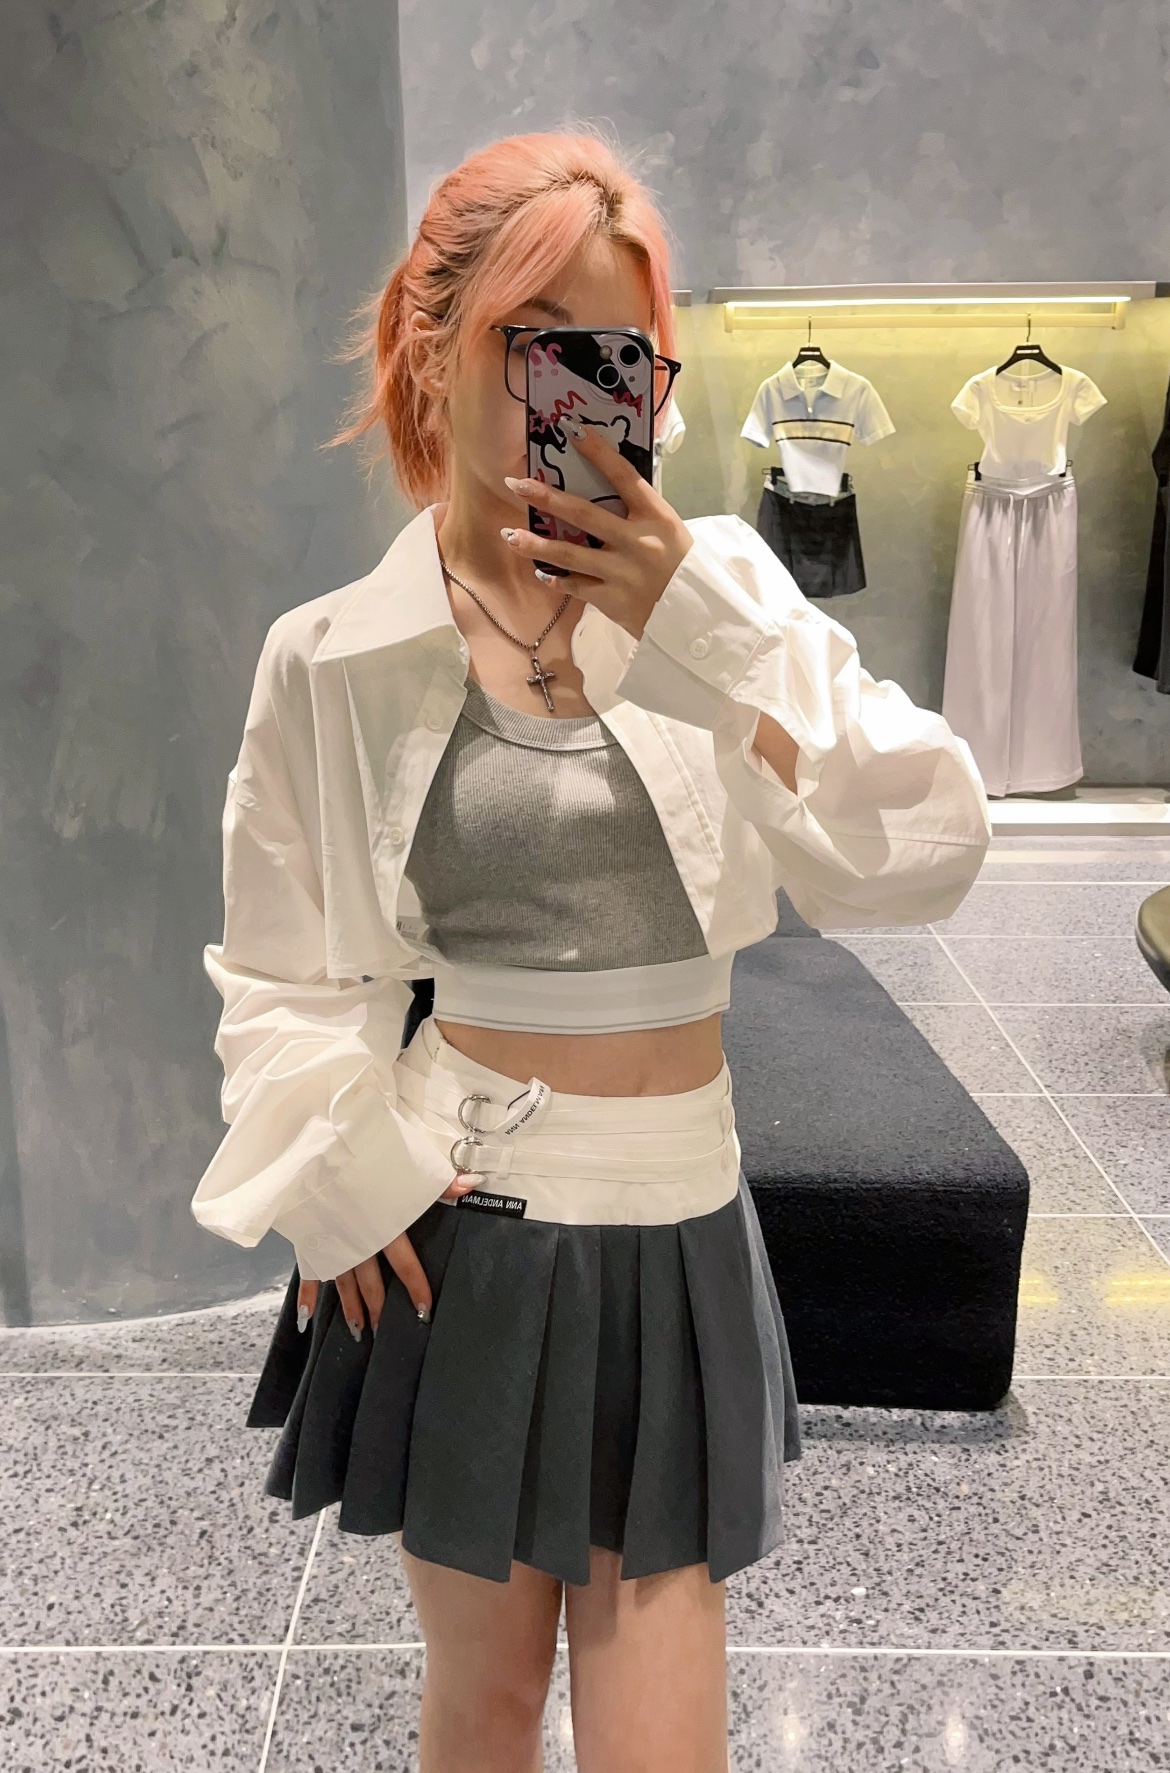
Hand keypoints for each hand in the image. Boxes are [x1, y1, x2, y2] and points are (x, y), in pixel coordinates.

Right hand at [296, 1172, 479, 1339]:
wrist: (316, 1152)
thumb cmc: (362, 1158)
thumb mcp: (403, 1167)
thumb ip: (437, 1181)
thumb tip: (472, 1185)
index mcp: (383, 1227)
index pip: (405, 1265)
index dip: (416, 1288)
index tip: (423, 1311)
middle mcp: (357, 1241)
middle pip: (371, 1283)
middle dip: (379, 1309)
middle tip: (385, 1333)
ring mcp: (330, 1242)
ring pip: (342, 1283)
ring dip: (350, 1308)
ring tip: (358, 1330)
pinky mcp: (309, 1237)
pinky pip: (307, 1272)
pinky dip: (306, 1295)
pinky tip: (306, 1317)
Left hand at [501, 419, 693, 640]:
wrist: (695, 616)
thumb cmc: (681, 565)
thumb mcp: (668, 529)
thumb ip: (638, 510)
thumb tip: (602, 483)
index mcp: (657, 517)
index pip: (623, 476)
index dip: (597, 452)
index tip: (571, 430)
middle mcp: (637, 542)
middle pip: (585, 515)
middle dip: (547, 497)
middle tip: (517, 484)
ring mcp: (622, 573)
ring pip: (570, 556)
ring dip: (536, 545)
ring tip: (509, 535)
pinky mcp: (613, 601)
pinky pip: (576, 588)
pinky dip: (557, 580)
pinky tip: (540, 573)